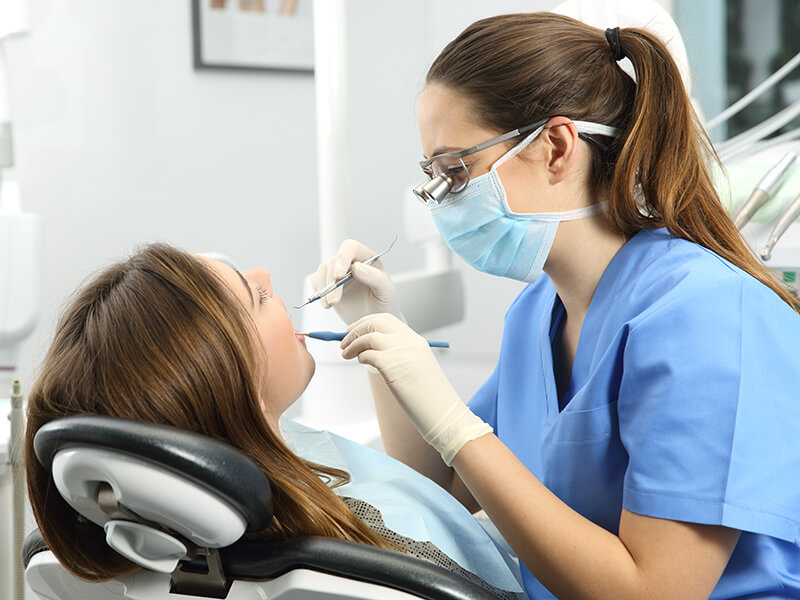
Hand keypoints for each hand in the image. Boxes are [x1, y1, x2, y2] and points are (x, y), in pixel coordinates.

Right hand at [310, 239, 403, 325]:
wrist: (375, 322)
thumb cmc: (385, 305)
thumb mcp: (387, 292)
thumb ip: (375, 278)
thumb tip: (356, 267)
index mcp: (368, 259)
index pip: (351, 247)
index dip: (342, 257)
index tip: (339, 275)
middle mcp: (352, 263)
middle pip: (334, 262)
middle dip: (332, 282)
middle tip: (335, 301)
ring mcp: (339, 273)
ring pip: (323, 270)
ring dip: (324, 288)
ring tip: (331, 304)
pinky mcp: (329, 285)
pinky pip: (316, 281)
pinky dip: (318, 292)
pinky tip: (327, 303)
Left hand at [340, 313, 491, 464]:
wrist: (442, 412)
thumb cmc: (428, 396)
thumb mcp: (415, 367)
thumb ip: (397, 355)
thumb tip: (369, 351)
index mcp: (415, 340)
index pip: (386, 320)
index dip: (366, 323)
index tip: (354, 331)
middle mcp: (408, 341)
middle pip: (375, 322)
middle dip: (356, 329)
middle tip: (343, 340)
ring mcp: (401, 351)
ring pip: (368, 336)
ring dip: (352, 343)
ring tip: (345, 354)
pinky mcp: (392, 365)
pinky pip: (368, 354)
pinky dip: (360, 356)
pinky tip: (360, 362)